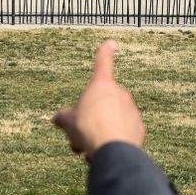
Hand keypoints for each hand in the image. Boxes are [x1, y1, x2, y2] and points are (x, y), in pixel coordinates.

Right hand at [51, 40, 143, 157]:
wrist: (112, 149)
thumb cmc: (88, 129)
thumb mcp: (69, 122)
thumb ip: (64, 118)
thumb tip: (57, 118)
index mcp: (101, 85)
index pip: (103, 63)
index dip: (105, 52)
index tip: (111, 44)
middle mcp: (119, 93)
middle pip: (103, 102)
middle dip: (92, 117)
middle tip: (80, 135)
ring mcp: (131, 110)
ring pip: (113, 118)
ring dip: (102, 130)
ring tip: (90, 148)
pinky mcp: (139, 127)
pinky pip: (124, 131)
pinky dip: (116, 138)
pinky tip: (107, 150)